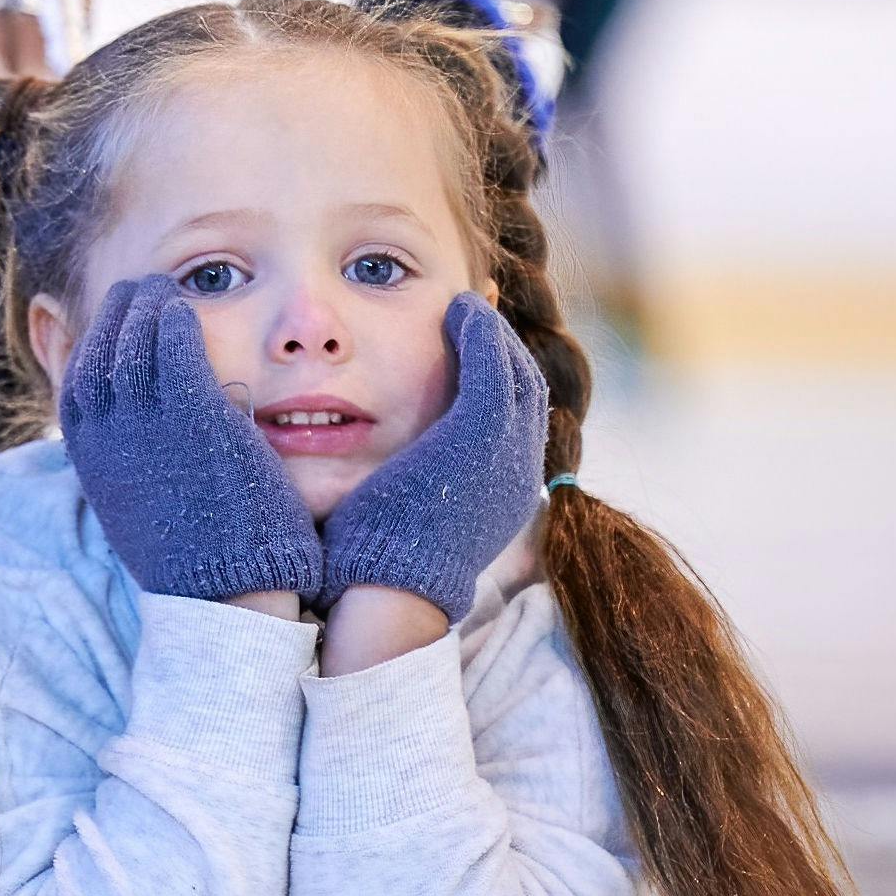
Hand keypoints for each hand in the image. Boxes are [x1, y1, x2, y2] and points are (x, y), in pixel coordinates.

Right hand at [58, 277, 323, 603]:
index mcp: (93, 461)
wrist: (225, 593)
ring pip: (135, 341)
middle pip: (100, 352)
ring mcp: (148, 425)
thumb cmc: (195, 556)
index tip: (109, 323)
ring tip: (161, 288)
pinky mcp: (194, 416)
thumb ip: (135, 465)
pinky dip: (174, 322)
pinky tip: (183, 309)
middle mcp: (109, 438)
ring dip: (145, 307)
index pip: (77, 384)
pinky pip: (175, 349)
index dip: (92, 344)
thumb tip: (142, 441)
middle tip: (135, 288)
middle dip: (114, 313)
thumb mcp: (140, 507)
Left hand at [319, 293, 548, 624]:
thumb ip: (407, 492)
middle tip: (478, 315)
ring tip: (465, 306)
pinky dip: (479, 333)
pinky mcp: (480, 433)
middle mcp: (516, 474)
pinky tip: (457, 308)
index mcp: (497, 496)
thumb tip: (378, 480)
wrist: (380, 590)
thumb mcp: (405, 523)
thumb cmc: (371, 567)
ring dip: (490, 334)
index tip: (474, 353)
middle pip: (524, 392)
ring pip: (512, 372)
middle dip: (503, 350)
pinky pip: (490, 365)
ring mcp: (506, 453)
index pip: (511, 424)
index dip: (497, 383)